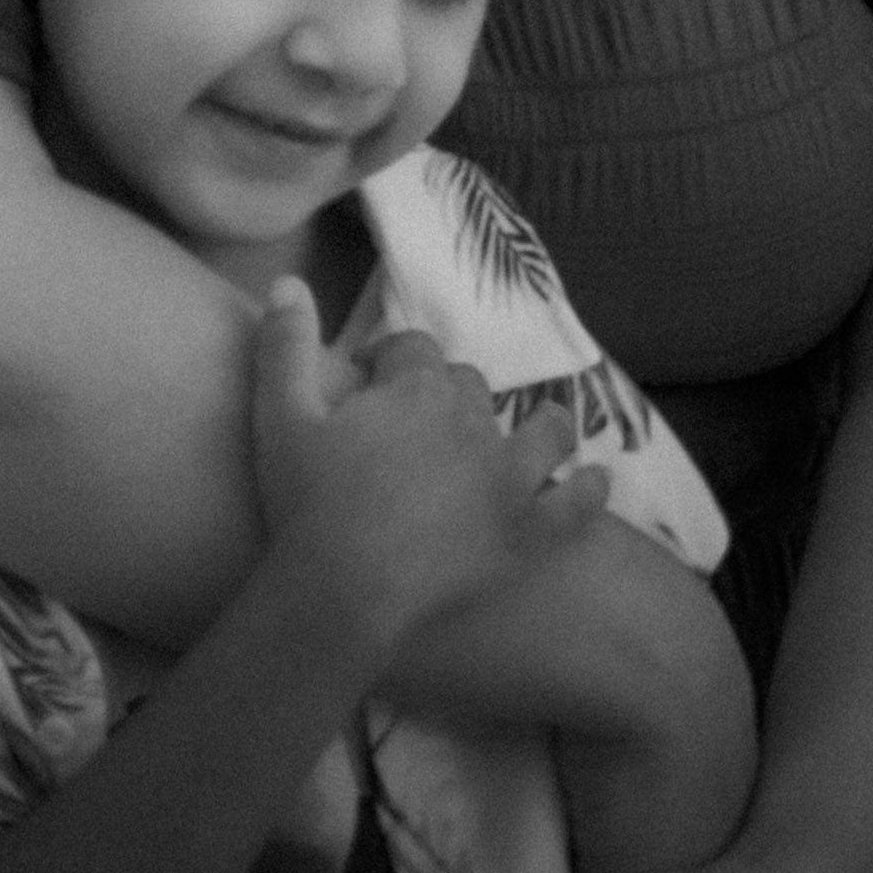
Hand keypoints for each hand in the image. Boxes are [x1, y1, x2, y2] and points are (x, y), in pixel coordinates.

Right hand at [244, 280, 600, 643]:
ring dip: (541, 426)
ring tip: (532, 436)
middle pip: (470, 387)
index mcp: (417, 388)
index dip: (389, 362)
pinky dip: (588, 491)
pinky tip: (594, 483)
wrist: (343, 591)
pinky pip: (576, 503)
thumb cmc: (306, 504)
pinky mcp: (528, 531)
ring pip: (544, 430)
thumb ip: (284, 346)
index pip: (412, 350)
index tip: (368, 382)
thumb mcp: (279, 417)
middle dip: (449, 397)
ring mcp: (510, 476)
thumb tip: (287, 281)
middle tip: (423, 429)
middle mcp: (473, 420)